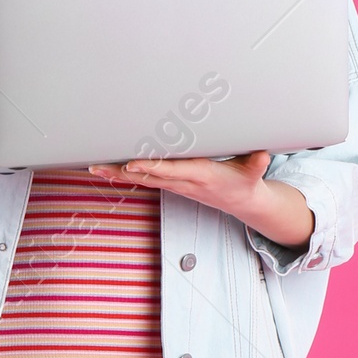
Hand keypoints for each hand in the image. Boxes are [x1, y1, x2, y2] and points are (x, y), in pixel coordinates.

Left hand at [87, 151, 314, 248]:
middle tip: (99, 166)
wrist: (243, 202)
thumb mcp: (254, 173)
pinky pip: (145, 180)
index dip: (152, 168)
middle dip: (124, 172)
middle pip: (149, 177)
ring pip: (142, 180)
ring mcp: (176, 185)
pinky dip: (125, 176)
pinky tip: (107, 171)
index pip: (172, 171)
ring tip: (94, 168)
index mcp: (201, 176)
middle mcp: (184, 182)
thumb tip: (263, 155)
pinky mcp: (172, 185)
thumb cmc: (246, 182)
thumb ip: (257, 163)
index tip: (133, 164)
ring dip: (117, 175)